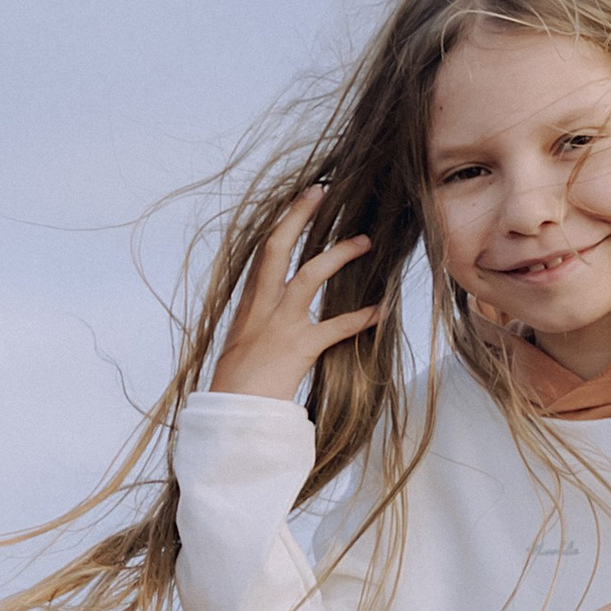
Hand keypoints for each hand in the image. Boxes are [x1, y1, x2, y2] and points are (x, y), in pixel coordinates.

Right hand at [210, 187, 379, 401]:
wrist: (231, 417)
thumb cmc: (235, 388)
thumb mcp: (240, 347)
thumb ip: (257, 325)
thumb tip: (270, 314)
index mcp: (247, 306)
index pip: (262, 254)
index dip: (282, 223)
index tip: (300, 200)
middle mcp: (261, 308)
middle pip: (276, 248)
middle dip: (298, 217)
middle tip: (321, 192)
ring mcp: (278, 326)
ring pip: (308, 276)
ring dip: (338, 255)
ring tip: (364, 241)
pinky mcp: (298, 349)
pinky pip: (334, 327)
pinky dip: (358, 318)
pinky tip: (379, 310)